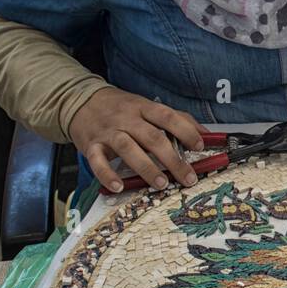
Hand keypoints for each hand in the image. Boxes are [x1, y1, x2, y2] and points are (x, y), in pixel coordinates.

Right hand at [69, 87, 204, 192]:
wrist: (80, 101)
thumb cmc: (122, 108)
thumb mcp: (148, 106)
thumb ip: (177, 118)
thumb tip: (206, 134)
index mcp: (144, 107)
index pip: (168, 117)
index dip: (185, 131)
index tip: (199, 146)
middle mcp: (127, 118)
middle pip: (152, 137)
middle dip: (172, 159)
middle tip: (188, 177)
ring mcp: (108, 132)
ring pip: (128, 148)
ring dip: (146, 167)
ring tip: (162, 184)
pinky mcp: (91, 145)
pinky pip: (98, 161)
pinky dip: (107, 175)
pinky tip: (119, 186)